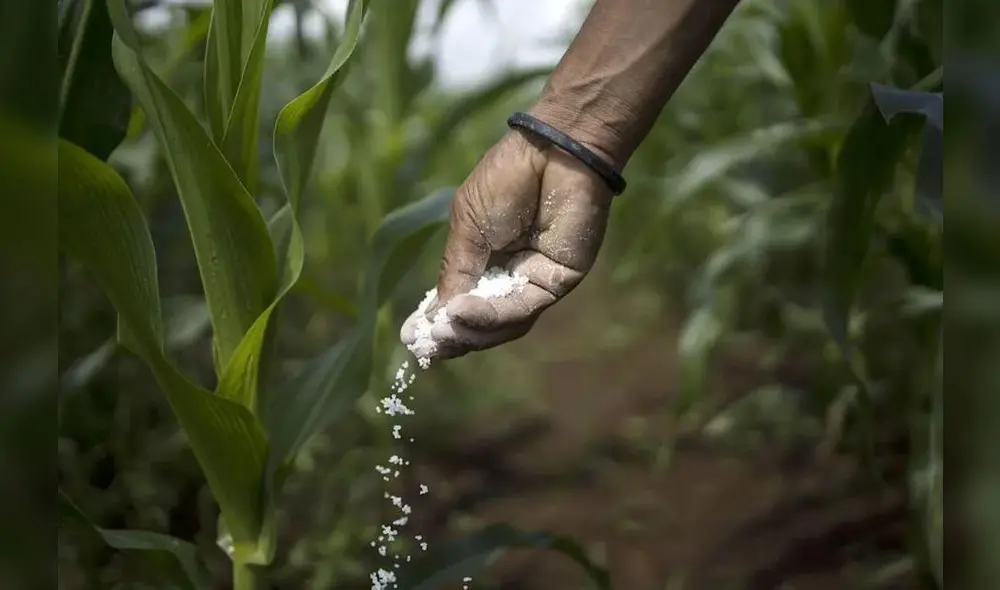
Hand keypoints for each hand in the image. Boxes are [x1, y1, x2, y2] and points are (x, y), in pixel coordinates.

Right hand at [401, 128, 612, 359]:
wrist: (551, 152)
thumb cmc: (506, 180)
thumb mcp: (466, 228)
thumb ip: (455, 273)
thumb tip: (433, 321)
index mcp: (486, 261)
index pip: (462, 304)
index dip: (438, 323)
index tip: (411, 338)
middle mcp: (511, 277)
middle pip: (483, 323)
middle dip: (453, 336)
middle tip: (425, 345)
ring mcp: (535, 282)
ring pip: (503, 324)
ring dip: (470, 331)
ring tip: (443, 330)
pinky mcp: (557, 283)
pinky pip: (521, 309)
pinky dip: (490, 315)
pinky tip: (463, 311)